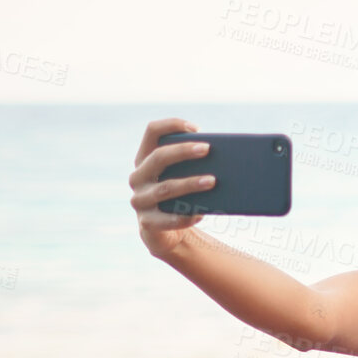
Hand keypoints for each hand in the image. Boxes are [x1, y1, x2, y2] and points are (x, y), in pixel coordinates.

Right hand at [129, 117, 215, 257]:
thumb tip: (220, 157)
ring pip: (165, 188)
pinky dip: (186, 216)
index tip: (197, 128)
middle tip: (207, 149)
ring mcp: (139, 200)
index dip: (171, 125)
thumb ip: (190, 164)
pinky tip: (202, 213)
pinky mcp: (147, 223)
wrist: (164, 232)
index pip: (152, 131)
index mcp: (144, 159)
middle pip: (158, 157)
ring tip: (212, 181)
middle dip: (183, 151)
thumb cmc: (178, 197)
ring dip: (190, 184)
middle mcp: (137, 177)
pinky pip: (167, 219)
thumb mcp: (180, 177)